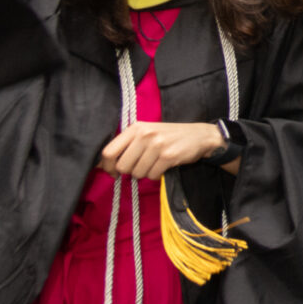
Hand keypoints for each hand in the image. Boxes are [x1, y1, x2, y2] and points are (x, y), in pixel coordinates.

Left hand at [99, 119, 229, 179]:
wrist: (200, 136)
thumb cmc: (169, 136)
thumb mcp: (146, 134)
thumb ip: (126, 146)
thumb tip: (102, 165)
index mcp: (136, 128)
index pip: (109, 152)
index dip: (108, 167)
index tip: (114, 172)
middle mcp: (144, 134)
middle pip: (122, 166)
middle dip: (130, 171)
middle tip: (141, 166)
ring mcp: (157, 144)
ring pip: (137, 173)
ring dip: (145, 174)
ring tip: (155, 164)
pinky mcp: (168, 156)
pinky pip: (152, 175)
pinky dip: (157, 175)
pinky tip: (164, 166)